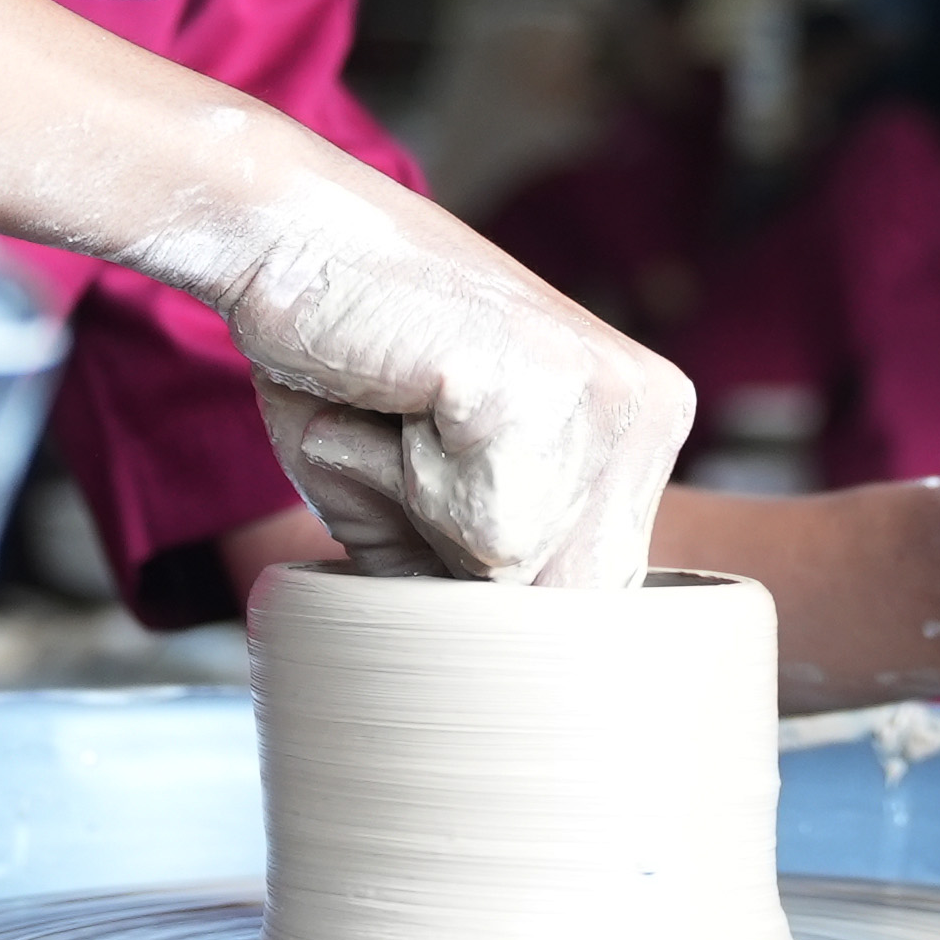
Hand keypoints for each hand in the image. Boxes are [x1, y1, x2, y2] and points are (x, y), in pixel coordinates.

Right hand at [208, 175, 693, 589]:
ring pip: (519, 579)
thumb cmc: (348, 368)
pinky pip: (482, 537)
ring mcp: (608, 398)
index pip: (599, 596)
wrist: (287, 237)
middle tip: (411, 442)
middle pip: (570, 602)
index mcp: (645, 424)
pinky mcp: (546, 392)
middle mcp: (652, 409)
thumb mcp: (433, 502)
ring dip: (423, 524)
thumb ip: (493, 581)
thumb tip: (517, 702)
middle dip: (464, 564)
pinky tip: (399, 396)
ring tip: (401, 417)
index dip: (498, 587)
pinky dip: (403, 488)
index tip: (440, 506)